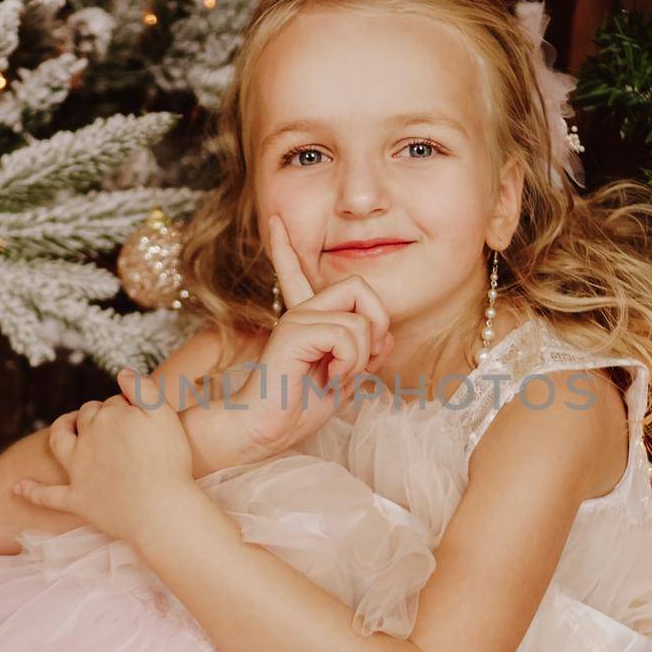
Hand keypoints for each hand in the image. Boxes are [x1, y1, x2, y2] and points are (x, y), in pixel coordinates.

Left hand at [12, 366, 193, 544]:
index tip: (139, 416)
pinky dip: (31, 491)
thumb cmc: (169, 462)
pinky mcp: (76, 499)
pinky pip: (47, 496)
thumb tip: (122, 371)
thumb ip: (143, 389)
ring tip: (63, 426)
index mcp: (109, 416)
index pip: (112, 404)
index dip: (125, 407)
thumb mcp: (164, 416)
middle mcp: (87, 438)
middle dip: (94, 415)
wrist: (160, 510)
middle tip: (112, 422)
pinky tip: (18, 488)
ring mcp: (78, 470)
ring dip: (59, 431)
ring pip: (60, 443)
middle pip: (86, 418)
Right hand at [226, 212, 395, 456]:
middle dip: (378, 323)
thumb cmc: (299, 408)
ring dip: (361, 359)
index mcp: (307, 319)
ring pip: (360, 321)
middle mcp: (300, 312)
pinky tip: (330, 378)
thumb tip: (386, 336)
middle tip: (363, 358)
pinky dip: (350, 363)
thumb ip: (364, 354)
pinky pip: (346, 335)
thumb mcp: (344, 378)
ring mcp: (295, 320)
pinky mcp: (293, 334)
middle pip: (359, 288)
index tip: (275, 221)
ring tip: (338, 377)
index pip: (299, 274)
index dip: (287, 249)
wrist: (265, 430)